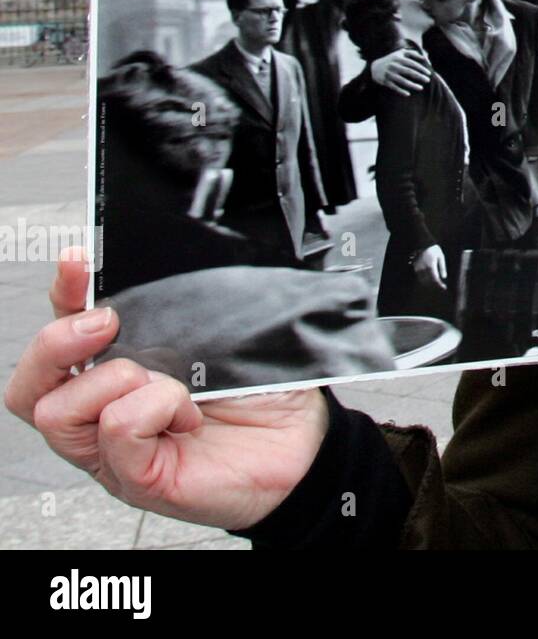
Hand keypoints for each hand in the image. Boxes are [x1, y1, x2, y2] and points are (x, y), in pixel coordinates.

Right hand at [3, 248, 329, 531]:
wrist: (302, 441)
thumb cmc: (262, 388)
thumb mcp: (225, 335)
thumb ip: (187, 310)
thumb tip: (161, 277)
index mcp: (119, 370)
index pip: (63, 333)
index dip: (63, 294)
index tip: (77, 262)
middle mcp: (105, 411)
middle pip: (33, 385)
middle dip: (57, 342)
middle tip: (106, 323)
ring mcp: (116, 448)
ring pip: (57, 412)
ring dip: (112, 381)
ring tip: (161, 378)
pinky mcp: (138, 476)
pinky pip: (116, 432)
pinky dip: (152, 409)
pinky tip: (186, 412)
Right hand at [371, 48, 431, 95]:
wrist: (374, 67)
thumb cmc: (392, 59)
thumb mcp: (400, 53)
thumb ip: (413, 53)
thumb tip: (425, 58)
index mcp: (398, 58)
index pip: (412, 64)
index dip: (421, 68)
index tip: (429, 73)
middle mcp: (394, 66)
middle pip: (409, 72)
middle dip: (419, 76)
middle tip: (428, 80)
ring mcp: (389, 74)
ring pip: (403, 81)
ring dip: (412, 85)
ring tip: (421, 88)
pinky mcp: (386, 82)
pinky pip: (395, 87)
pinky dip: (401, 91)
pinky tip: (408, 94)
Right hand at [413, 245, 447, 288]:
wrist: (423, 242)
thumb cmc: (434, 249)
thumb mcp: (441, 257)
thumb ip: (442, 267)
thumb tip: (444, 277)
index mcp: (431, 266)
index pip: (435, 279)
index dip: (440, 284)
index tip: (444, 287)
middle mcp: (424, 268)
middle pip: (429, 281)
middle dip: (435, 284)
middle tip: (440, 285)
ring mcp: (418, 268)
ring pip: (423, 280)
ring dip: (429, 283)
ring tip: (434, 283)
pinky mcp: (415, 266)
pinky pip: (419, 276)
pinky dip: (423, 279)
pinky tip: (428, 278)